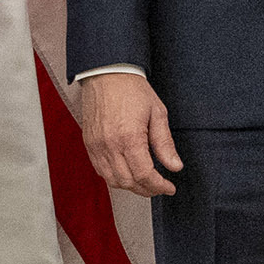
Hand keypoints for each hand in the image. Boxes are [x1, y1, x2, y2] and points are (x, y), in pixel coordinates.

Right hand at [78, 71, 183, 198]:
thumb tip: (175, 166)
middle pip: (128, 182)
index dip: (159, 186)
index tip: (169, 187)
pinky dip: (115, 178)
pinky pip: (100, 170)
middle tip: (159, 186)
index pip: (144, 174)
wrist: (106, 73)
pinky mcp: (89, 144)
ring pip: (113, 180)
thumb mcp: (157, 113)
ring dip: (131, 186)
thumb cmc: (132, 89)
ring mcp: (96, 146)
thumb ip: (165, 143)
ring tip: (145, 183)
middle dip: (146, 189)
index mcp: (129, 137)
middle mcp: (109, 145)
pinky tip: (127, 173)